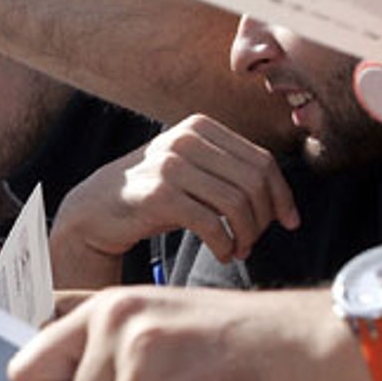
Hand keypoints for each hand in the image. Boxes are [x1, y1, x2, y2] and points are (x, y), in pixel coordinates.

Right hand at [48, 114, 296, 286]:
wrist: (92, 211)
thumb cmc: (149, 197)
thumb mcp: (190, 172)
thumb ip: (227, 173)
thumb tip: (281, 200)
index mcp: (199, 127)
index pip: (261, 160)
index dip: (282, 195)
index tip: (288, 222)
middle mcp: (185, 140)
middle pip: (253, 181)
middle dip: (263, 218)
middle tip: (255, 242)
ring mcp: (170, 165)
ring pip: (236, 202)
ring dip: (246, 234)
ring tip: (238, 250)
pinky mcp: (158, 195)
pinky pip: (211, 222)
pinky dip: (224, 243)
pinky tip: (222, 252)